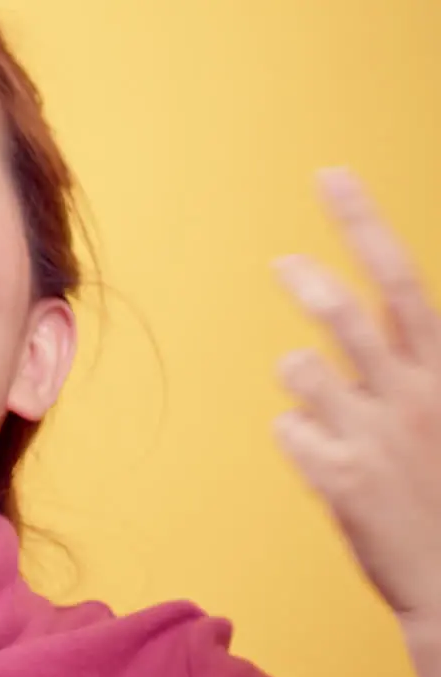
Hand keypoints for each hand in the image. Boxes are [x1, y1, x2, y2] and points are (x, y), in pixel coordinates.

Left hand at [274, 167, 440, 624]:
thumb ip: (417, 360)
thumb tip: (349, 329)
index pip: (401, 278)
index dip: (361, 221)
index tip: (329, 175)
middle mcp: (411, 394)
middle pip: (343, 312)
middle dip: (308, 280)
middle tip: (282, 263)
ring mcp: (373, 435)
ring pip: (298, 369)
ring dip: (304, 380)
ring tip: (334, 413)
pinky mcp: (338, 477)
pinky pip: (286, 428)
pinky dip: (301, 438)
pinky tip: (334, 466)